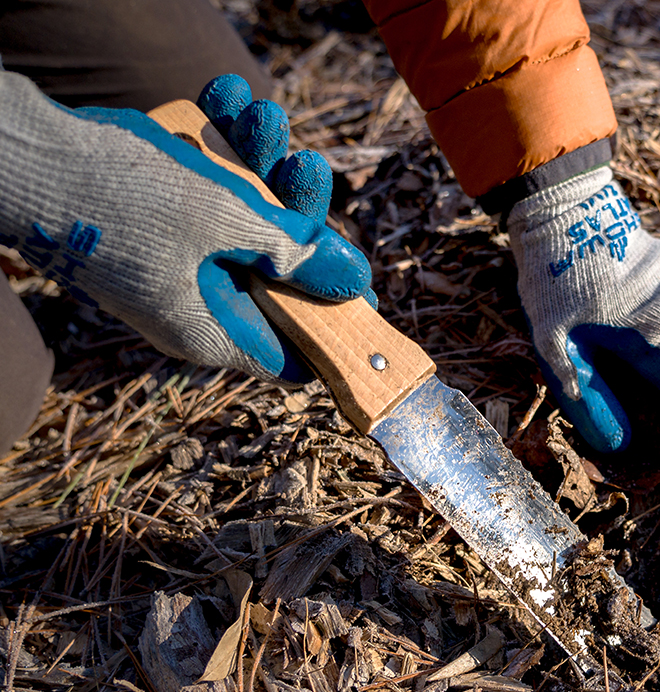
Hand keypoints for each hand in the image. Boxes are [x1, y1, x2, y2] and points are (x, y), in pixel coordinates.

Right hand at [0, 71, 371, 381]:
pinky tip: (224, 97)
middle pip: (276, 275)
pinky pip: (201, 199)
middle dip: (295, 212)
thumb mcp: (224, 221)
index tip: (354, 279)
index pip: (293, 355)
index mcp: (215, 332)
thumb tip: (354, 280)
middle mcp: (197, 309)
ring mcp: (172, 269)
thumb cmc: (117, 196)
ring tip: (260, 110)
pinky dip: (215, 154)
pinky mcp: (152, 230)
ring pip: (240, 226)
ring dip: (258, 165)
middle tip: (306, 162)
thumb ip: (294, 250)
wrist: (14, 152)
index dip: (331, 321)